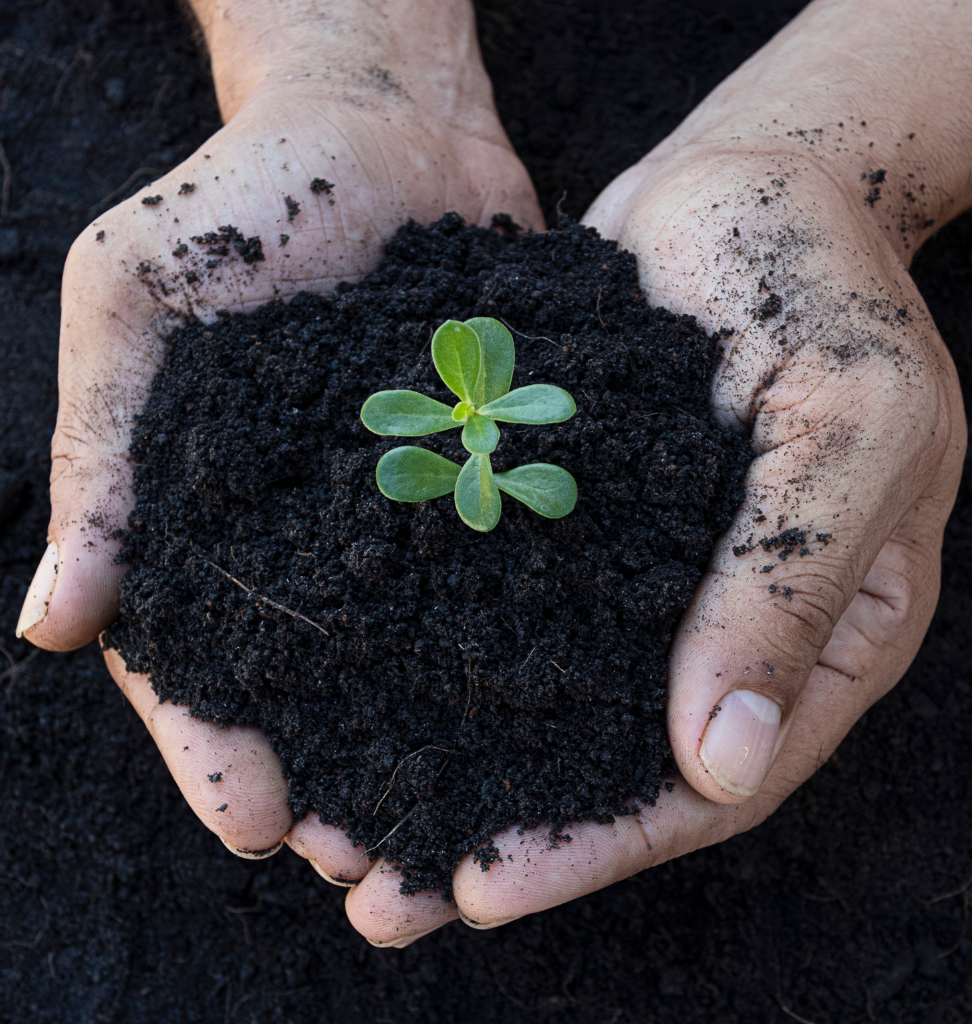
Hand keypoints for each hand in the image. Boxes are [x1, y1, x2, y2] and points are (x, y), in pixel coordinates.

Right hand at [16, 0, 541, 879]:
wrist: (377, 121)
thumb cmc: (237, 201)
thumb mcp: (133, 304)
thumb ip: (104, 453)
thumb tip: (55, 617)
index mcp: (206, 511)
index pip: (196, 655)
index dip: (214, 744)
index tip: (255, 818)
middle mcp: (306, 528)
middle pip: (311, 683)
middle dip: (331, 774)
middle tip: (365, 865)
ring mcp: (401, 506)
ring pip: (410, 653)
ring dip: (425, 742)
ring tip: (457, 825)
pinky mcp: (486, 469)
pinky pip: (498, 569)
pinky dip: (512, 642)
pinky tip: (546, 706)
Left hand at [345, 0, 969, 941]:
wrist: (751, 182)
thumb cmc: (830, 290)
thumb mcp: (852, 427)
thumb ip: (791, 588)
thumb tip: (720, 765)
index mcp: (811, 634)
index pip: (706, 779)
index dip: (600, 841)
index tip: (487, 886)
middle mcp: (708, 622)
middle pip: (600, 762)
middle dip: (492, 830)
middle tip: (376, 898)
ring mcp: (626, 571)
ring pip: (529, 693)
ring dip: (436, 757)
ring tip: (330, 825)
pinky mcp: (556, 510)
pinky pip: (489, 592)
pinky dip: (420, 642)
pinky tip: (338, 678)